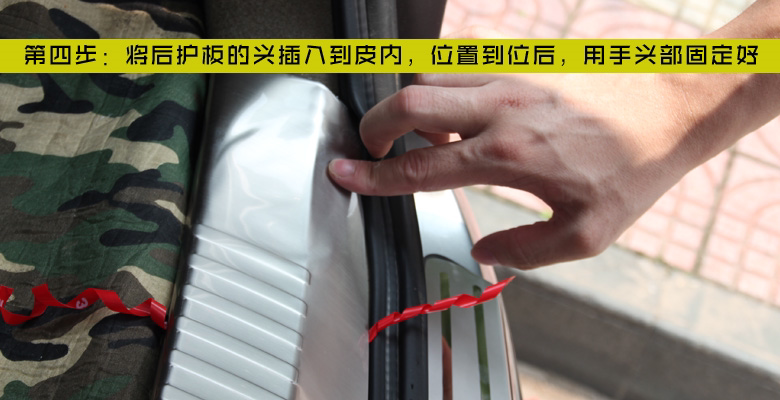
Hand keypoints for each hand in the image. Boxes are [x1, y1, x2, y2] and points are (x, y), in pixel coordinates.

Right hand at [328, 72, 704, 268]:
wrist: (671, 108)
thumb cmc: (634, 167)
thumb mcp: (585, 234)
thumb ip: (526, 250)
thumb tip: (487, 251)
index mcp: (507, 155)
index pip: (418, 168)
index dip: (372, 176)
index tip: (344, 173)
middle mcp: (500, 109)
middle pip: (407, 104)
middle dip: (374, 127)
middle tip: (372, 149)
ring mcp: (509, 77)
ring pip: (429, 76)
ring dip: (410, 105)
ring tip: (423, 135)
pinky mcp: (521, 63)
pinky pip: (461, 64)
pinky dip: (442, 86)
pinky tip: (458, 112)